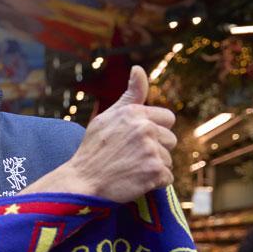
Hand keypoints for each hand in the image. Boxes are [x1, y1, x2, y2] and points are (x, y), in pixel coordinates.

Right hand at [29, 66, 175, 202]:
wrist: (81, 182)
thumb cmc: (93, 150)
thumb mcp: (107, 117)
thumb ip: (130, 95)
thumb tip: (138, 68)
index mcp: (134, 113)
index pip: (167, 118)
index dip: (154, 131)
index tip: (135, 142)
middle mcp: (145, 128)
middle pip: (170, 140)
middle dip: (156, 150)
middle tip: (130, 158)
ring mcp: (151, 150)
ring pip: (168, 160)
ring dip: (153, 167)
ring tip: (130, 170)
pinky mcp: (155, 171)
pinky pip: (167, 178)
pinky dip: (154, 183)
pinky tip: (135, 181)